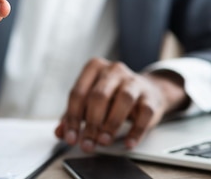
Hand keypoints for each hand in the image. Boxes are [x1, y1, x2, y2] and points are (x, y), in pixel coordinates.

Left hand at [55, 58, 188, 151]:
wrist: (148, 91)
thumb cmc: (112, 96)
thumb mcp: (89, 102)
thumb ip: (73, 116)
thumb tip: (60, 133)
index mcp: (94, 68)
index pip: (78, 93)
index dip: (72, 118)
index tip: (71, 138)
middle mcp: (113, 70)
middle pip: (99, 96)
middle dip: (91, 123)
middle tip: (87, 143)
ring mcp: (134, 81)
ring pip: (123, 100)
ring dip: (111, 124)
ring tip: (104, 141)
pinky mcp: (150, 96)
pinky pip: (144, 113)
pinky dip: (136, 130)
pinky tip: (128, 142)